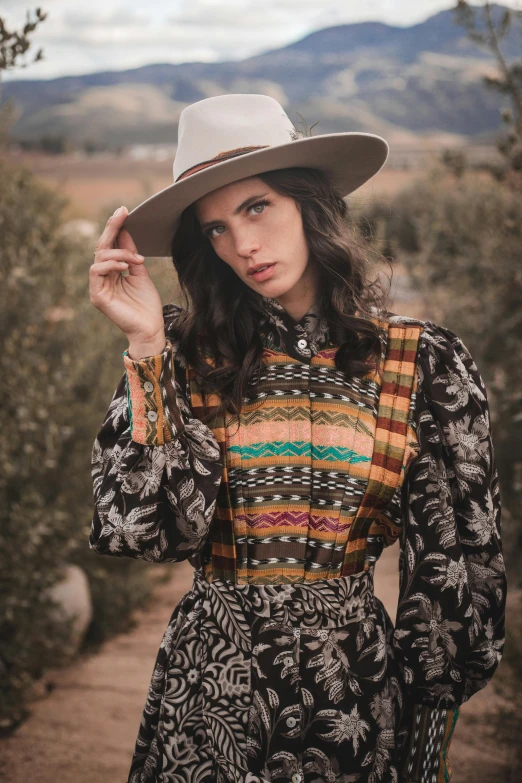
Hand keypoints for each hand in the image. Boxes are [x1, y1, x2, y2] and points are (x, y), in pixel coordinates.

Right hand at [89, 206, 164, 347]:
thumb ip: (132, 254)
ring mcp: (98, 286)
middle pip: (102, 247)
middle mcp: (103, 278)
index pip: (110, 246)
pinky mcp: (97, 296)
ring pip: (100, 257)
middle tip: (122, 213)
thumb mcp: (141, 273)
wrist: (151, 327)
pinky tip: (125, 265)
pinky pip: (97, 271)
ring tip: (136, 259)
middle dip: (112, 228)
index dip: (115, 228)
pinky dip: (111, 264)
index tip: (124, 211)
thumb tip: (126, 231)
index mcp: (113, 272)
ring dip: (120, 253)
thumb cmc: (147, 305)